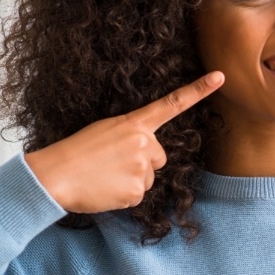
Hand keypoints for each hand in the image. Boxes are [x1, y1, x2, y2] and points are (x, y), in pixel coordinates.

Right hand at [24, 71, 224, 212]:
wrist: (54, 175)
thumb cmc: (76, 152)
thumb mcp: (105, 131)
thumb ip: (132, 136)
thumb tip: (148, 157)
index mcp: (134, 123)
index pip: (172, 103)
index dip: (198, 90)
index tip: (220, 77)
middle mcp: (144, 142)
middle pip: (159, 157)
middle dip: (142, 163)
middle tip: (112, 164)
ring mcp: (142, 167)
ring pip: (148, 178)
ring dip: (131, 180)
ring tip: (104, 176)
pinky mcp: (136, 191)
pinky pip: (138, 196)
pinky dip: (123, 197)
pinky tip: (105, 189)